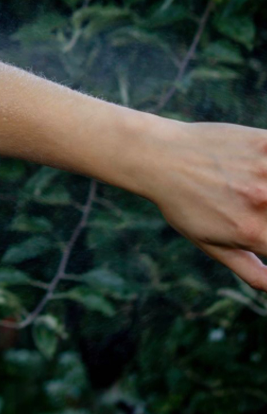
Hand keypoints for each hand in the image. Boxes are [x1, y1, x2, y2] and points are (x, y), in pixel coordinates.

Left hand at [137, 117, 266, 289]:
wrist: (158, 157)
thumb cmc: (183, 204)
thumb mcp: (211, 244)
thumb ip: (251, 271)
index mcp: (254, 233)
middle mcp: (263, 202)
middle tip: (261, 205)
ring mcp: (265, 170)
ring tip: (262, 193)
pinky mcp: (264, 142)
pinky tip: (264, 169)